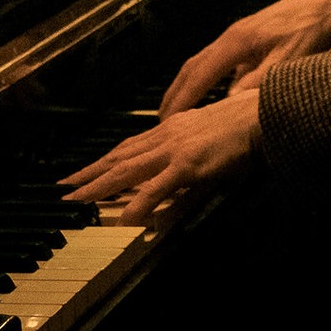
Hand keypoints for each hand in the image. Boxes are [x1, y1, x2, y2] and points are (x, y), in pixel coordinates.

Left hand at [61, 88, 261, 224]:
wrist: (265, 113)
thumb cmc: (246, 122)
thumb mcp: (212, 136)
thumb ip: (193, 151)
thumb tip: (180, 170)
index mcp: (174, 127)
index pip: (130, 145)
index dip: (105, 159)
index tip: (85, 170)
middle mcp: (168, 134)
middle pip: (120, 156)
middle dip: (90, 173)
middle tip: (65, 187)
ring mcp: (176, 148)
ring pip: (127, 170)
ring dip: (99, 186)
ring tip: (77, 200)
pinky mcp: (189, 164)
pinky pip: (156, 188)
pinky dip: (137, 204)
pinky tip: (123, 218)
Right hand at [158, 0, 330, 117]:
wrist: (329, 4)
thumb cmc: (310, 31)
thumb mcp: (286, 63)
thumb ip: (256, 83)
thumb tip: (228, 103)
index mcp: (237, 42)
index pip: (198, 75)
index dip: (181, 100)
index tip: (166, 122)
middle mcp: (232, 36)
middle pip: (193, 66)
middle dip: (175, 94)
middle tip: (161, 121)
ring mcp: (239, 36)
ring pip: (204, 62)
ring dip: (189, 86)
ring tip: (179, 112)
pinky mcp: (249, 38)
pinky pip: (220, 61)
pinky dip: (208, 79)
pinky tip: (214, 97)